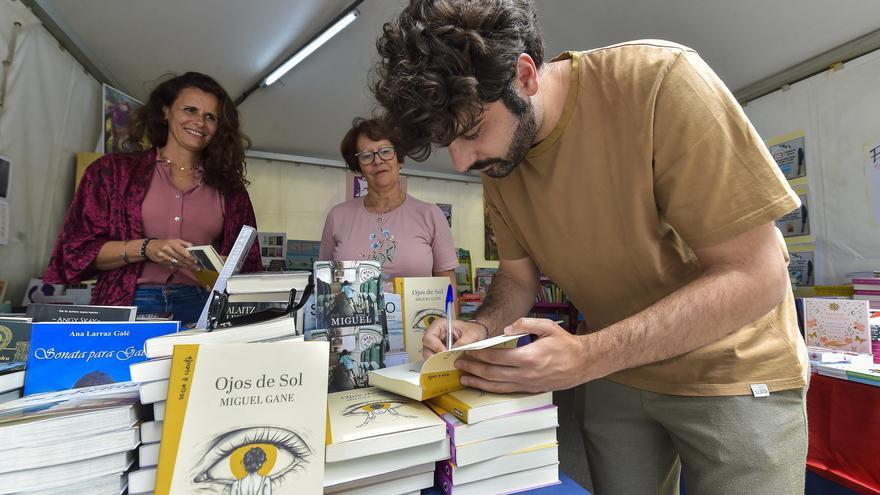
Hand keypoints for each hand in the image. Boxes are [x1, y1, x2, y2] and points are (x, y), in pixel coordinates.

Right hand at [145, 238, 199, 270]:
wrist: (149, 247)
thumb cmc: (164, 243)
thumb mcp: (173, 240)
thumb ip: (184, 243)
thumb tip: (192, 246)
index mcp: (171, 243)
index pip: (182, 251)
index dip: (189, 256)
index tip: (196, 260)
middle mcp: (167, 249)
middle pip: (180, 258)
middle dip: (189, 263)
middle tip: (197, 267)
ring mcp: (163, 256)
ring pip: (177, 263)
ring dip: (186, 266)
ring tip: (193, 268)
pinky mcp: (161, 262)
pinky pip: (172, 265)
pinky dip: (179, 267)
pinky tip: (185, 268)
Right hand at [422, 318, 487, 358]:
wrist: (479, 335)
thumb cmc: (474, 330)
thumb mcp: (472, 334)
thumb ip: (464, 341)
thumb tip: (454, 350)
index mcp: (440, 325)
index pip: (429, 337)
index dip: (435, 347)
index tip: (445, 353)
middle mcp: (435, 334)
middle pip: (426, 348)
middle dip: (434, 356)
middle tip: (445, 362)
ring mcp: (436, 343)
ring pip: (428, 355)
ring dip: (436, 361)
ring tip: (448, 364)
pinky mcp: (439, 351)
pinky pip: (434, 359)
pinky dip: (440, 364)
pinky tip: (448, 365)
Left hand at [455, 318, 587, 392]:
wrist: (582, 363)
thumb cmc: (565, 344)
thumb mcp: (548, 327)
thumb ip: (526, 324)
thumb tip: (507, 329)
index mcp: (528, 357)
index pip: (496, 357)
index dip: (479, 354)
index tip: (467, 351)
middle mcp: (525, 374)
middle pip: (492, 373)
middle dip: (473, 368)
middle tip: (459, 363)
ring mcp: (527, 384)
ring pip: (497, 385)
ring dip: (478, 382)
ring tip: (463, 377)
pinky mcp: (529, 389)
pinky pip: (506, 390)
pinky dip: (491, 389)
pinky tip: (481, 385)